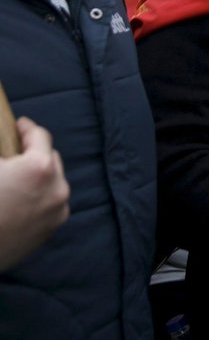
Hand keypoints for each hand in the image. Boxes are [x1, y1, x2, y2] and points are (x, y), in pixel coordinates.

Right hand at [0, 118, 70, 270]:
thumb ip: (2, 151)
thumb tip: (5, 150)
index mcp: (40, 167)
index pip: (40, 136)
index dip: (25, 128)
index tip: (17, 125)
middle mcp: (57, 187)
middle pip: (51, 158)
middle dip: (34, 153)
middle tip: (14, 153)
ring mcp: (58, 210)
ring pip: (53, 182)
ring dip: (38, 176)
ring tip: (16, 178)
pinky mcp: (53, 228)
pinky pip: (50, 203)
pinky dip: (39, 197)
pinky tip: (20, 199)